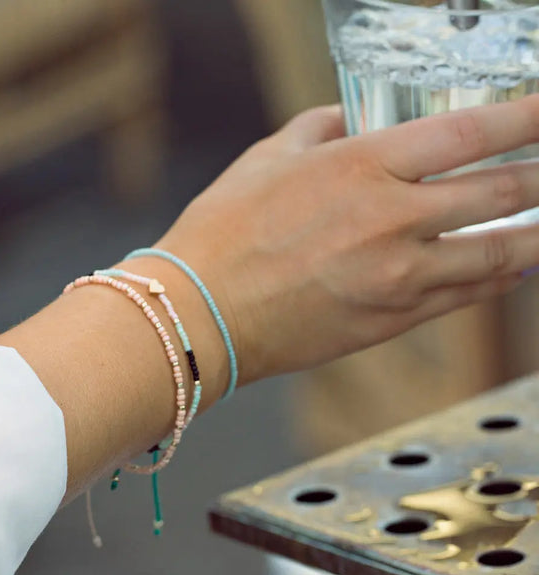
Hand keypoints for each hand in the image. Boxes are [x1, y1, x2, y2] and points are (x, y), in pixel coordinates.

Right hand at [156, 99, 538, 384]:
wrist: (202, 315)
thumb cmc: (223, 234)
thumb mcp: (265, 159)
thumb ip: (320, 129)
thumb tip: (351, 121)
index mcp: (361, 167)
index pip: (469, 133)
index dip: (526, 119)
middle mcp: (392, 221)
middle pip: (501, 193)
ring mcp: (398, 278)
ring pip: (497, 254)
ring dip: (538, 236)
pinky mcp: (391, 321)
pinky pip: (462, 297)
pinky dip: (495, 279)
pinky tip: (511, 269)